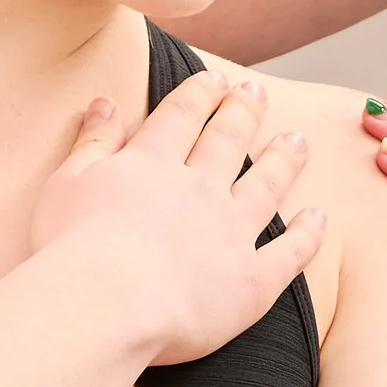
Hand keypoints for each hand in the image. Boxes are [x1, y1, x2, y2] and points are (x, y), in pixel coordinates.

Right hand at [30, 65, 322, 367]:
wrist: (106, 304)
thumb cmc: (72, 249)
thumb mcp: (67, 183)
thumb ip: (92, 142)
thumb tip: (105, 102)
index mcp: (152, 164)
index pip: (182, 116)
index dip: (201, 94)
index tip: (216, 81)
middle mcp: (199, 190)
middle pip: (229, 142)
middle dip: (244, 113)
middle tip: (257, 94)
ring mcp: (232, 233)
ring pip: (266, 186)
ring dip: (284, 160)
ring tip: (297, 141)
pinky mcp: (252, 281)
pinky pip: (289, 252)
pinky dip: (308, 234)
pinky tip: (319, 218)